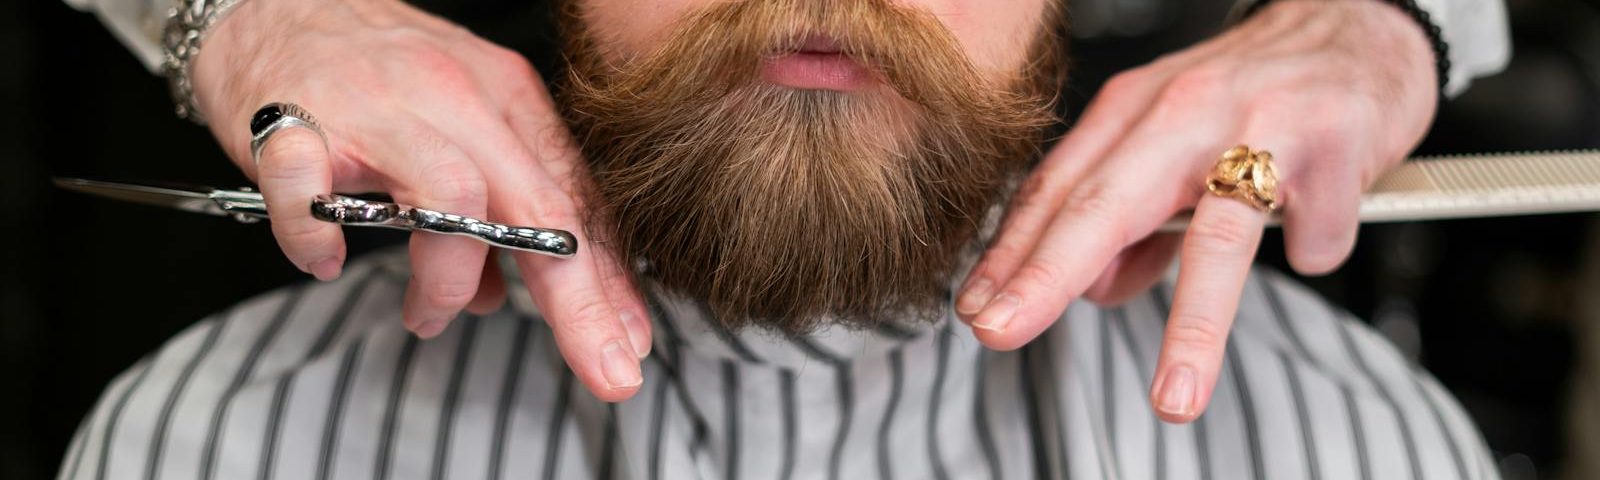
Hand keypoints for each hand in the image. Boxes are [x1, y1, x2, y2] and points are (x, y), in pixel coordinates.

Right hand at [192, 0, 649, 400]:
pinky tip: (326, 261)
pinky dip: (319, 238)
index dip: (609, 280)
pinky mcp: (295, 121)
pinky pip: (312, 192)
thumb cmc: (372, 73)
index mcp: (505, 99)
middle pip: (536, 208)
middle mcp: (455, 97)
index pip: (574, 201)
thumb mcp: (458, 125)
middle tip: (603, 367)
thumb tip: (495, 298)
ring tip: (427, 315)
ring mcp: (379, 108)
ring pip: (450, 199)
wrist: (269, 5)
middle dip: (577, 300)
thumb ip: (490, 210)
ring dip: (447, 278)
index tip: (632, 343)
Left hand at [954, 0, 1438, 421]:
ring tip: (1174, 396)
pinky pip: (1314, 232)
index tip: (976, 310)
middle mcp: (1185, 110)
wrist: (1361, 26)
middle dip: (1046, 274)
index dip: (1011, 254)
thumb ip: (1131, 221)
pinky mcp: (1334, 141)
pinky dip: (1314, 248)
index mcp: (1136, 111)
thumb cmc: (1258, 92)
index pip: (1056, 190)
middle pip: (1104, 203)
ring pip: (1215, 235)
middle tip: (1001, 330)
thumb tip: (1093, 289)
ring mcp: (1260, 123)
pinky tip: (1314, 233)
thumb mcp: (1173, 142)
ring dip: (1193, 327)